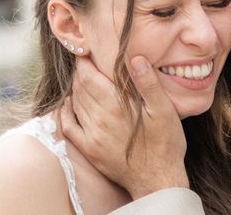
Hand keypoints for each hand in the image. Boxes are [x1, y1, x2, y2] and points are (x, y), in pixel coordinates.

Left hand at [61, 56, 188, 198]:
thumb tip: (136, 59)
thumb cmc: (165, 143)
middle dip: (80, 72)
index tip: (87, 51)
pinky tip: (70, 104)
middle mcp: (99, 119)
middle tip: (86, 61)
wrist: (157, 180)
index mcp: (116, 106)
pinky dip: (66, 111)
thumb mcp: (164, 111)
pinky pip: (68, 126)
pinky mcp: (89, 149)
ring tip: (83, 78)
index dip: (84, 61)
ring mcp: (91, 135)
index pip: (89, 76)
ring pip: (74, 103)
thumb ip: (148, 84)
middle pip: (79, 87)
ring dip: (75, 88)